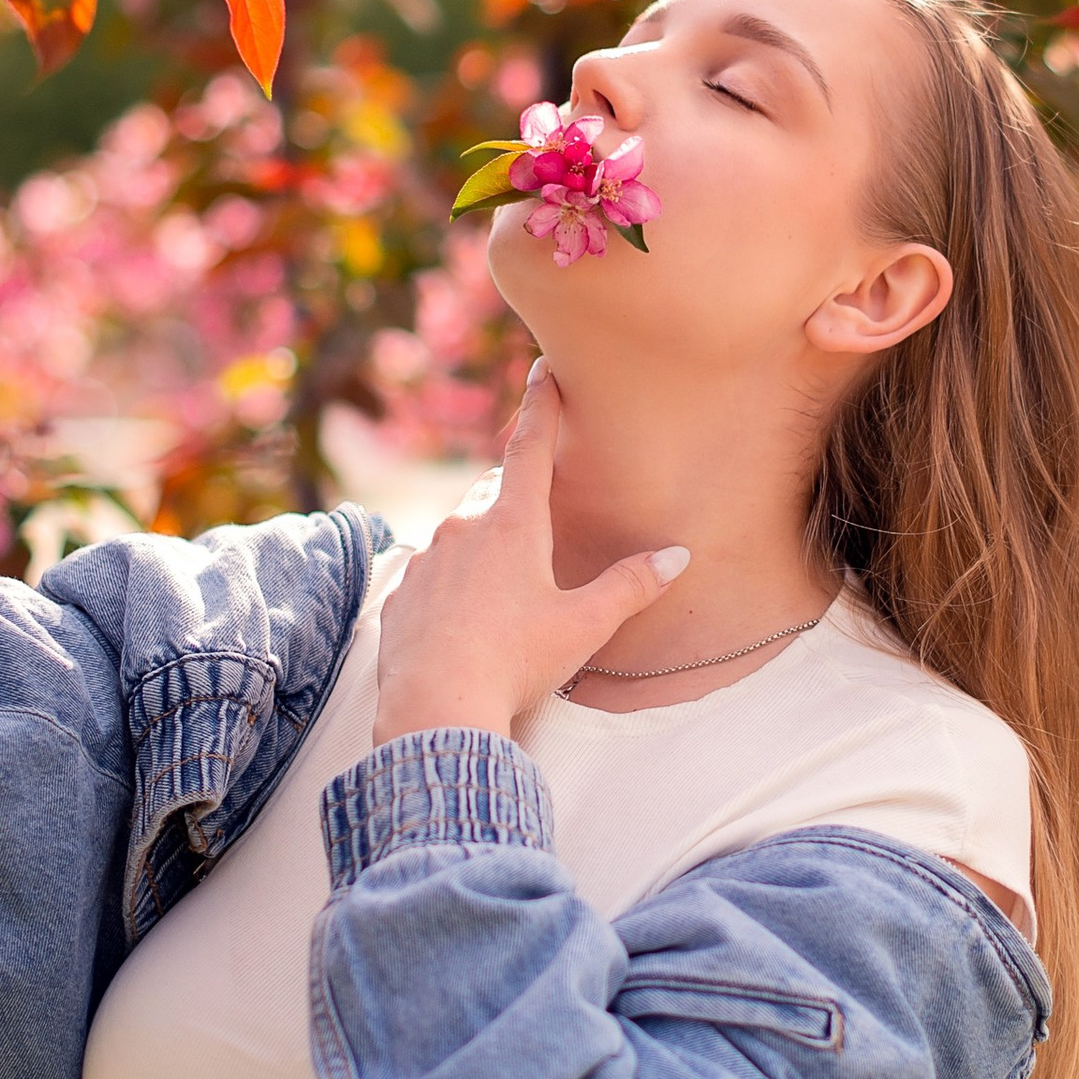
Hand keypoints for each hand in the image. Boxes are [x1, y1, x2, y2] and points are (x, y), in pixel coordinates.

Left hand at [372, 372, 686, 743]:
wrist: (434, 708)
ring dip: (482, 541)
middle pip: (495, 492)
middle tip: (538, 515)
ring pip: (459, 530)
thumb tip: (678, 557)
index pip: (531, 448)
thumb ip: (630, 586)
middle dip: (516, 495)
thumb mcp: (582, 626)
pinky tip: (464, 616)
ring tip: (504, 585)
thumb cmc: (515, 662)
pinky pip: (430, 571)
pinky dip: (450, 581)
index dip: (543, 406)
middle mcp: (463, 528)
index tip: (544, 370)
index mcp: (513, 524)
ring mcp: (425, 558)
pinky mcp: (400, 592)